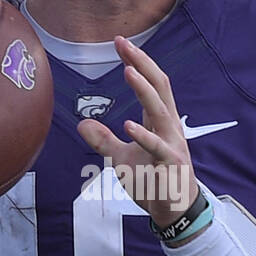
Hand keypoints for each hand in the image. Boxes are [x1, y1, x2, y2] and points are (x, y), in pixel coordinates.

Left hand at [77, 36, 197, 226]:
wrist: (173, 212)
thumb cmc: (153, 181)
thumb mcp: (122, 159)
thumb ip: (104, 141)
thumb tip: (82, 125)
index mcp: (160, 121)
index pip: (151, 83)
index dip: (137, 62)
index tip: (120, 43)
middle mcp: (169, 126)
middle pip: (159, 86)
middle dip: (142, 63)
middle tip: (123, 43)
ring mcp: (172, 144)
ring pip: (160, 110)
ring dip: (144, 90)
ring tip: (128, 70)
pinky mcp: (171, 164)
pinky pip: (157, 148)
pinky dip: (143, 136)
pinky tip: (128, 125)